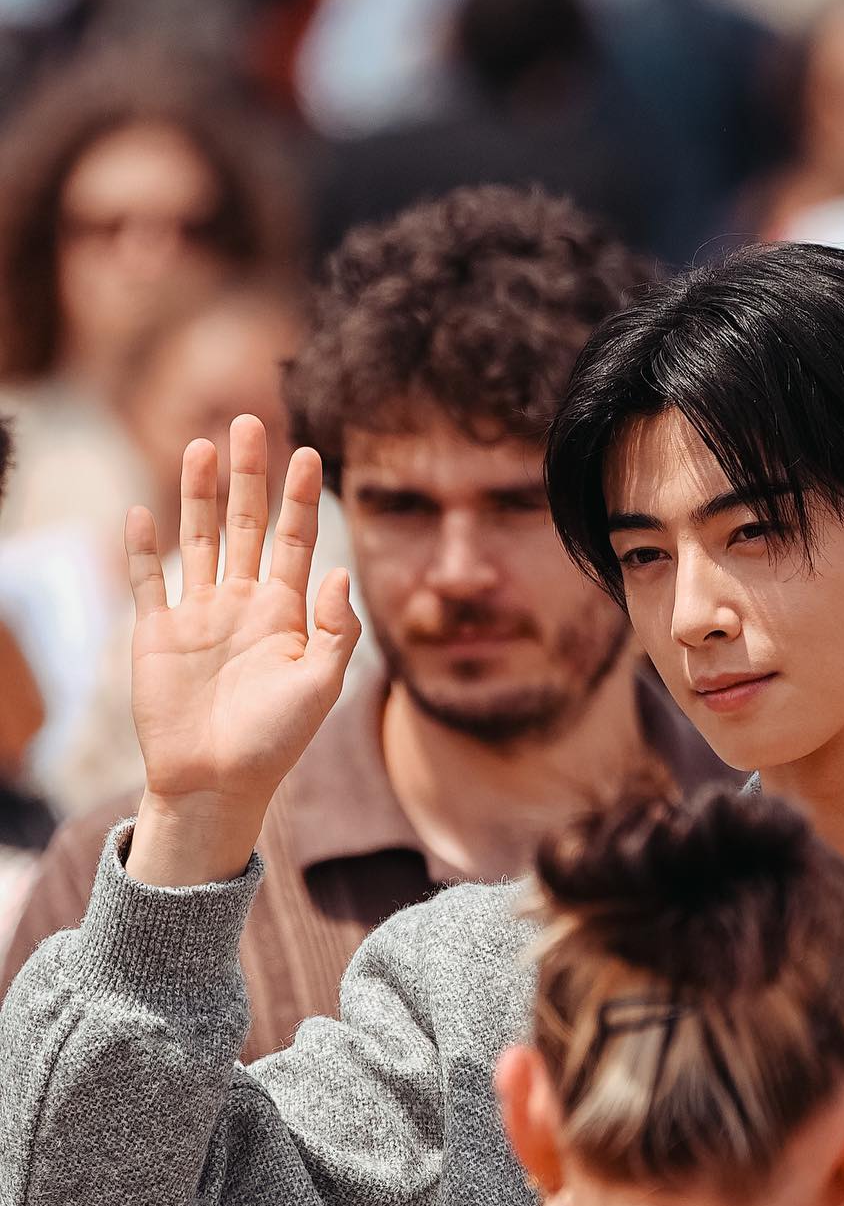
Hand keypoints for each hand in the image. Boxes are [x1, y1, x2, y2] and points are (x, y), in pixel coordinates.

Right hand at [126, 416, 361, 884]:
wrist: (218, 783)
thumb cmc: (276, 741)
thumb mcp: (321, 686)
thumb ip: (336, 630)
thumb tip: (339, 571)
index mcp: (286, 614)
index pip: (296, 541)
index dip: (301, 497)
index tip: (308, 451)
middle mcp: (242, 605)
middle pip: (245, 525)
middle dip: (248, 476)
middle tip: (248, 421)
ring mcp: (198, 616)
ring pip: (197, 539)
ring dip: (197, 493)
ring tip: (202, 446)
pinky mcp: (158, 635)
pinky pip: (148, 581)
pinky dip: (143, 548)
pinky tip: (141, 510)